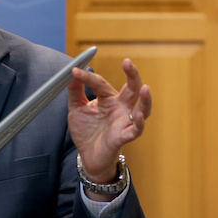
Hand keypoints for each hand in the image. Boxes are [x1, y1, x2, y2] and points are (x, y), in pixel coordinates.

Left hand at [67, 58, 151, 183]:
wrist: (88, 155)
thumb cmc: (86, 130)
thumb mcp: (76, 108)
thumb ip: (75, 91)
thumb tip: (72, 72)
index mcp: (108, 98)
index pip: (101, 83)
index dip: (88, 77)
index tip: (74, 71)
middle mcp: (120, 107)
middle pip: (131, 89)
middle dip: (132, 75)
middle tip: (127, 62)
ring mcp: (124, 121)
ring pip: (142, 108)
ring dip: (145, 99)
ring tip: (145, 88)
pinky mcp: (124, 136)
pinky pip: (136, 129)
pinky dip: (139, 123)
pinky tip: (138, 115)